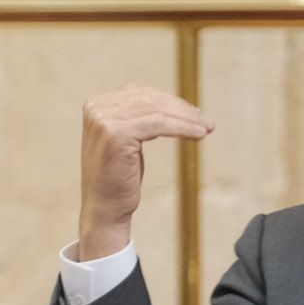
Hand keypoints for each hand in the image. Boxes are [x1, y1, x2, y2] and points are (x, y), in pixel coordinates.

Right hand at [77, 87, 212, 261]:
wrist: (104, 210)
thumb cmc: (119, 179)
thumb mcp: (127, 141)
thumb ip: (136, 117)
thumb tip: (167, 100)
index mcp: (96, 106)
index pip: (141, 95)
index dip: (171, 102)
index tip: (194, 114)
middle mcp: (96, 109)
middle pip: (150, 100)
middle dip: (182, 109)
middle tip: (207, 121)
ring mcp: (104, 120)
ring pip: (157, 111)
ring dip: (186, 118)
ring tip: (207, 127)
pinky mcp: (116, 133)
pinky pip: (159, 124)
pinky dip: (182, 127)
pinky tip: (199, 134)